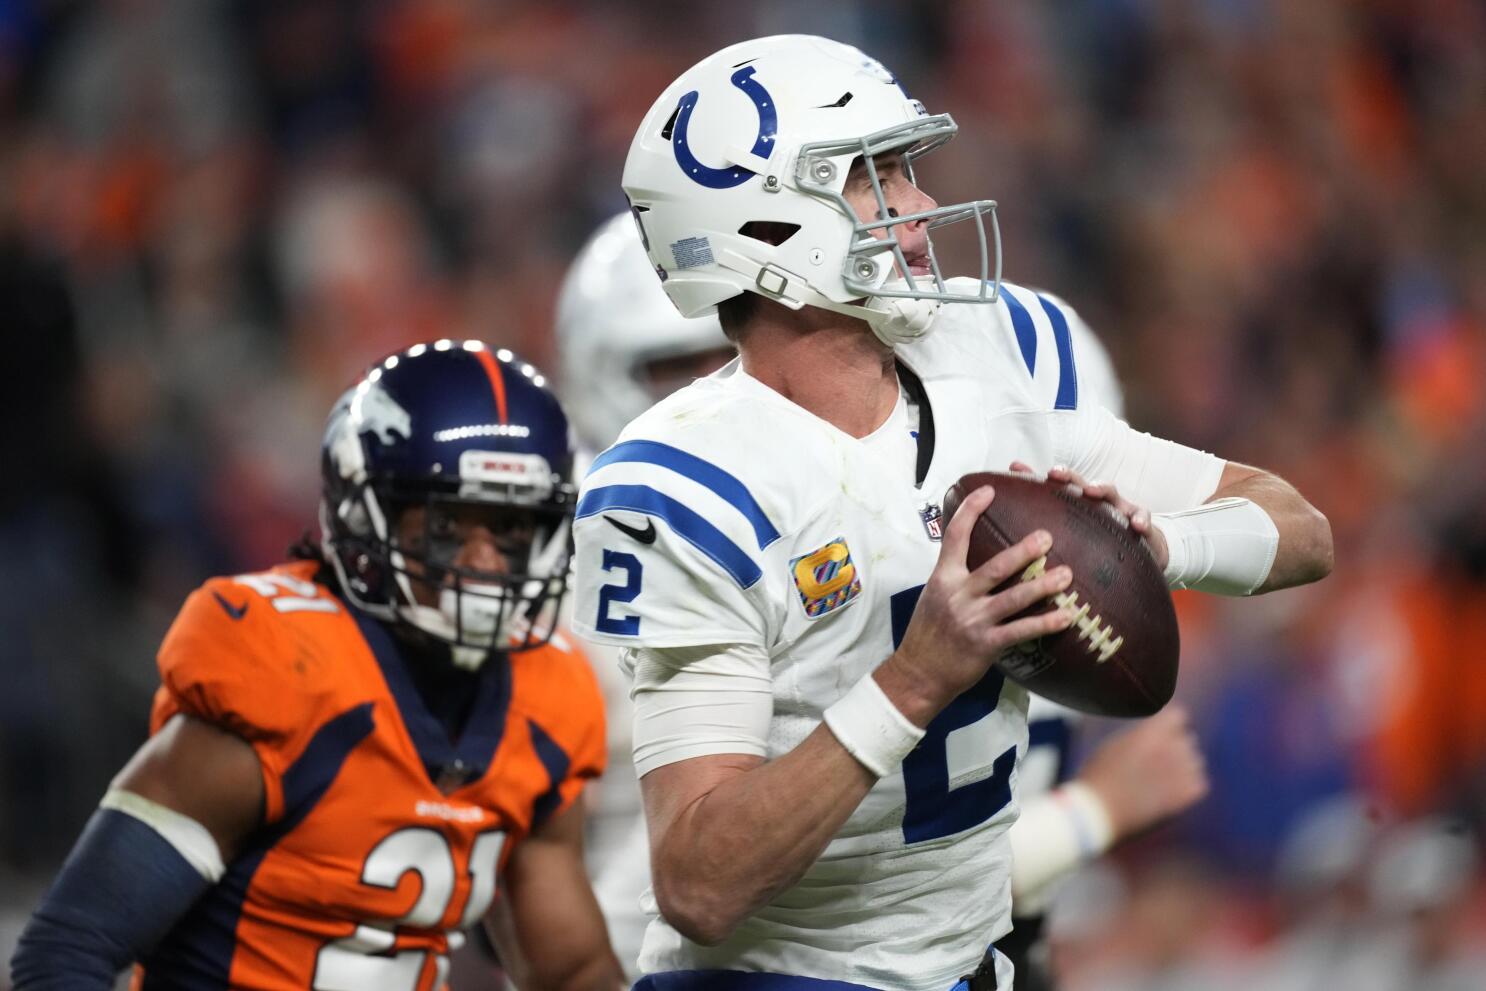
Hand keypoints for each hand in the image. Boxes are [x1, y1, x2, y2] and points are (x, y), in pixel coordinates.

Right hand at [878, 484, 1075, 723]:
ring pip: (1013, 598)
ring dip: (1043, 585)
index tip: (988, 490)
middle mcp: (958, 595)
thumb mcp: (934, 595)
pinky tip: (1066, 617)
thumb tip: (976, 553)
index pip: (955, 537)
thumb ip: (955, 575)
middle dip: (1024, 551)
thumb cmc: (928, 633)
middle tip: (1047, 537)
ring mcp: (973, 620)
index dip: (970, 511)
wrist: (918, 673)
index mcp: (944, 578)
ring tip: (1067, 574)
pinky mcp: (986, 644)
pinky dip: (1045, 623)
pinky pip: (1021, 631)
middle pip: (995, 567)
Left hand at [1009, 461, 1168, 571]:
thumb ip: (1049, 518)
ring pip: (1111, 494)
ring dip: (1101, 488)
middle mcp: (1099, 501)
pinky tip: (1137, 525)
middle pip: (1080, 482)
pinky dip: (1141, 520)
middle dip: (1067, 476)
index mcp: (1080, 502)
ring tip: (1092, 491)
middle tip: (1054, 473)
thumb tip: (1017, 507)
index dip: (1033, 477)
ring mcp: (1121, 510)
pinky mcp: (1142, 525)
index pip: (1057, 485)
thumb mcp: (1077, 530)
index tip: (1017, 468)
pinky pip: (1143, 520)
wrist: (1144, 550)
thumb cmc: (1104, 538)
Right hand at [1077, 704, 1207, 839]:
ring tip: (1161, 781)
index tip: (1160, 737)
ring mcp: (1181, 771)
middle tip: (1156, 764)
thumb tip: (1157, 734)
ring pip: (1195, 762)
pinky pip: (1200, 784)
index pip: (1179, 716)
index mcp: (1152, 731)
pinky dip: (1188, 788)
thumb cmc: (1100, 775)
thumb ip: (1142, 735)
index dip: (1169, 727)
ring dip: (1182, 768)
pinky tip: (1169, 795)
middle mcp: (1171, 747)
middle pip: (1188, 740)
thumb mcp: (1115, 743)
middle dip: (1175, 748)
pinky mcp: (1186, 794)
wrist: (1099, 810)